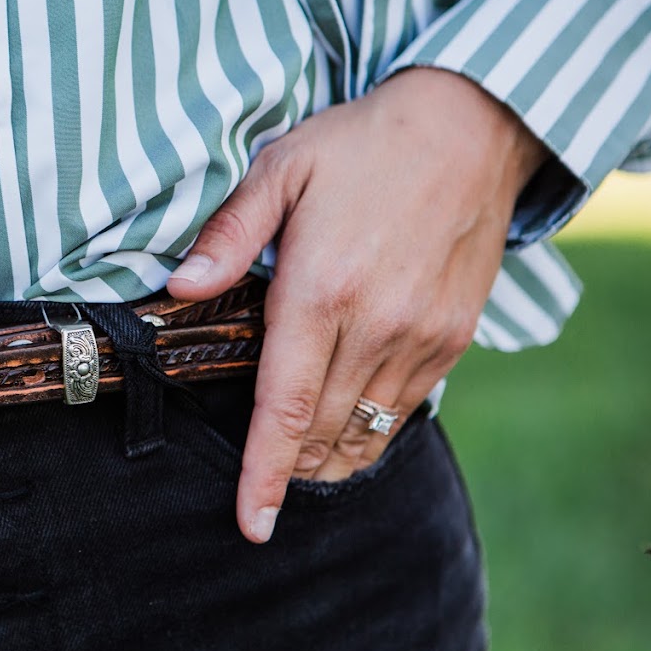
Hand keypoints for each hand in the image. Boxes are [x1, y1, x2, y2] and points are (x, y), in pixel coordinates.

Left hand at [166, 68, 547, 543]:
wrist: (473, 126)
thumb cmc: (362, 145)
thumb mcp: (280, 169)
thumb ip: (227, 236)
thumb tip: (178, 289)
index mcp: (321, 292)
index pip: (286, 410)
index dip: (264, 475)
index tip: (251, 524)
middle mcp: (376, 326)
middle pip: (323, 433)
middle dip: (288, 469)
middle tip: (261, 485)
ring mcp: (423, 336)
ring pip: (368, 431)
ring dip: (329, 458)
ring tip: (300, 468)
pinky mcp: (454, 337)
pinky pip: (408, 409)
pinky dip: (373, 432)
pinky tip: (349, 429)